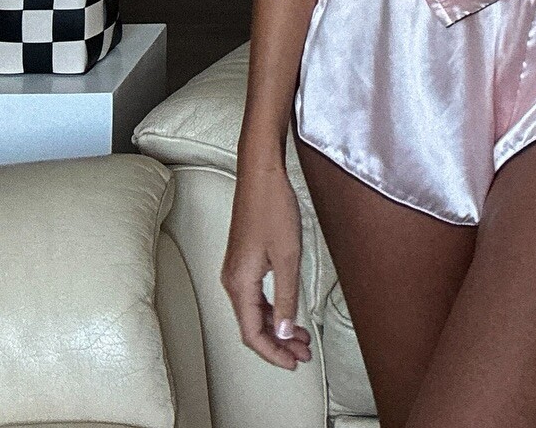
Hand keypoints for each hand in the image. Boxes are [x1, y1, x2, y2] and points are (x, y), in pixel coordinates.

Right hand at [221, 160, 314, 370]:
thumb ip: (286, 298)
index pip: (252, 334)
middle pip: (252, 326)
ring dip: (277, 327)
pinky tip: (288, 313)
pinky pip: (255, 296)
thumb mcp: (287, 256)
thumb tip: (282, 333)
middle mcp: (232, 280)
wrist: (261, 173)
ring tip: (301, 338)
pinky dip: (272, 309)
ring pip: (254, 312)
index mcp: (239, 284)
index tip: (294, 363)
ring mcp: (236, 270)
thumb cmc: (273, 208)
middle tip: (304, 354)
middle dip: (278, 343)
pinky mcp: (243, 260)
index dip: (273, 353)